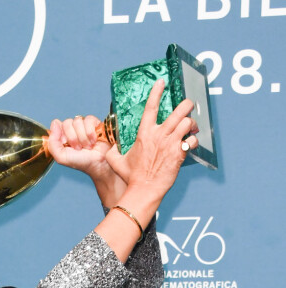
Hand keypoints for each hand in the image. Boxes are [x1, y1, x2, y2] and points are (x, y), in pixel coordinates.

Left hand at [48, 115, 126, 205]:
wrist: (98, 164)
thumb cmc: (80, 162)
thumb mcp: (61, 157)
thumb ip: (52, 142)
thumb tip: (55, 123)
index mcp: (62, 135)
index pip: (57, 125)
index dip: (62, 135)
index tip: (66, 144)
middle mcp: (72, 129)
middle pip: (67, 123)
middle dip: (73, 138)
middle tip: (78, 148)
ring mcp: (83, 125)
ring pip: (77, 121)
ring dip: (82, 137)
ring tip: (87, 146)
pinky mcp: (94, 123)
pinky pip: (88, 120)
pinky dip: (90, 132)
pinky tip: (93, 140)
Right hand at [106, 79, 198, 200]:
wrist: (144, 189)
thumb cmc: (131, 177)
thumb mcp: (116, 162)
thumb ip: (112, 151)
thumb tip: (110, 147)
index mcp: (144, 133)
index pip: (151, 107)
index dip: (157, 92)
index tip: (162, 82)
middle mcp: (159, 134)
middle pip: (180, 110)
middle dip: (186, 105)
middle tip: (187, 107)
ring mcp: (171, 143)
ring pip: (188, 123)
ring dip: (192, 124)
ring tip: (191, 127)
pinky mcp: (180, 153)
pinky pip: (192, 140)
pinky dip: (194, 141)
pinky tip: (190, 144)